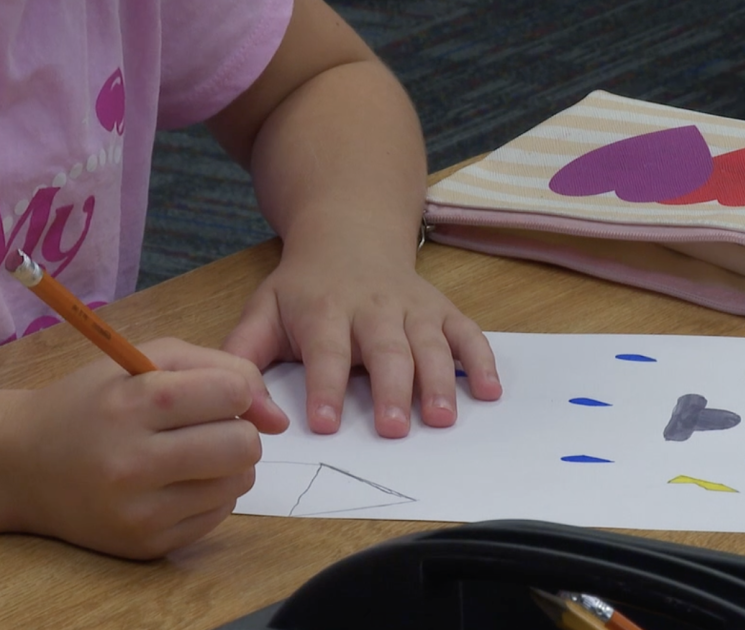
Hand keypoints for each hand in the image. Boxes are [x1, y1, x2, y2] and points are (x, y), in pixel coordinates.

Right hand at [0, 338, 288, 559]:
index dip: (236, 392)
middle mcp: (133, 461)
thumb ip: (224, 368)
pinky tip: (176, 482)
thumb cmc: (96, 401)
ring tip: (191, 454)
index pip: (232, 394)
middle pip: (243, 445)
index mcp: (133, 403)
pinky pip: (220, 515)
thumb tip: (278, 417)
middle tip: (208, 428)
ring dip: (229, 464)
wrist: (24, 465)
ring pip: (239, 482)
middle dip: (239, 431)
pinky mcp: (148, 544)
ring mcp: (140, 510)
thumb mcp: (149, 358)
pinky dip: (210, 494)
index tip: (215, 396)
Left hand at [221, 244, 502, 438]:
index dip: (326, 387)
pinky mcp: (443, 311)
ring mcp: (414, 308)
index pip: (326, 351)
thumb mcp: (263, 310)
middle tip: (394, 430)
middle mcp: (374, 308)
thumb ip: (245, 356)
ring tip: (442, 418)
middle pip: (386, 350)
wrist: (351, 234)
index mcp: (325, 310)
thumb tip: (244, 406)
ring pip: (430, 344)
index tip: (326, 425)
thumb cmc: (305, 288)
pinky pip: (468, 334)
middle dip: (391, 389)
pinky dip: (483, 361)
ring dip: (440, 381)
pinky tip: (490, 392)